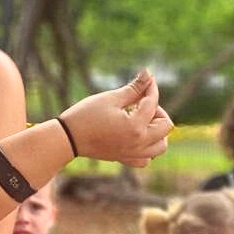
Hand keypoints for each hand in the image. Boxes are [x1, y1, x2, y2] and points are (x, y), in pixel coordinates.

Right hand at [59, 70, 173, 166]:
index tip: (146, 78)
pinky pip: (146, 159)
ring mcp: (132, 154)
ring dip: (157, 131)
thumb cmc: (86, 115)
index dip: (150, 87)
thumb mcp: (111, 98)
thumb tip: (148, 74)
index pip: (152, 103)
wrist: (68, 138)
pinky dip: (147, 148)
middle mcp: (139, 144)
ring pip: (160, 146)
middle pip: (165, 127)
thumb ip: (134, 88)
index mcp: (136, 127)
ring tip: (142, 119)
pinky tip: (136, 136)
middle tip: (139, 103)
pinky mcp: (124, 159)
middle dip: (157, 111)